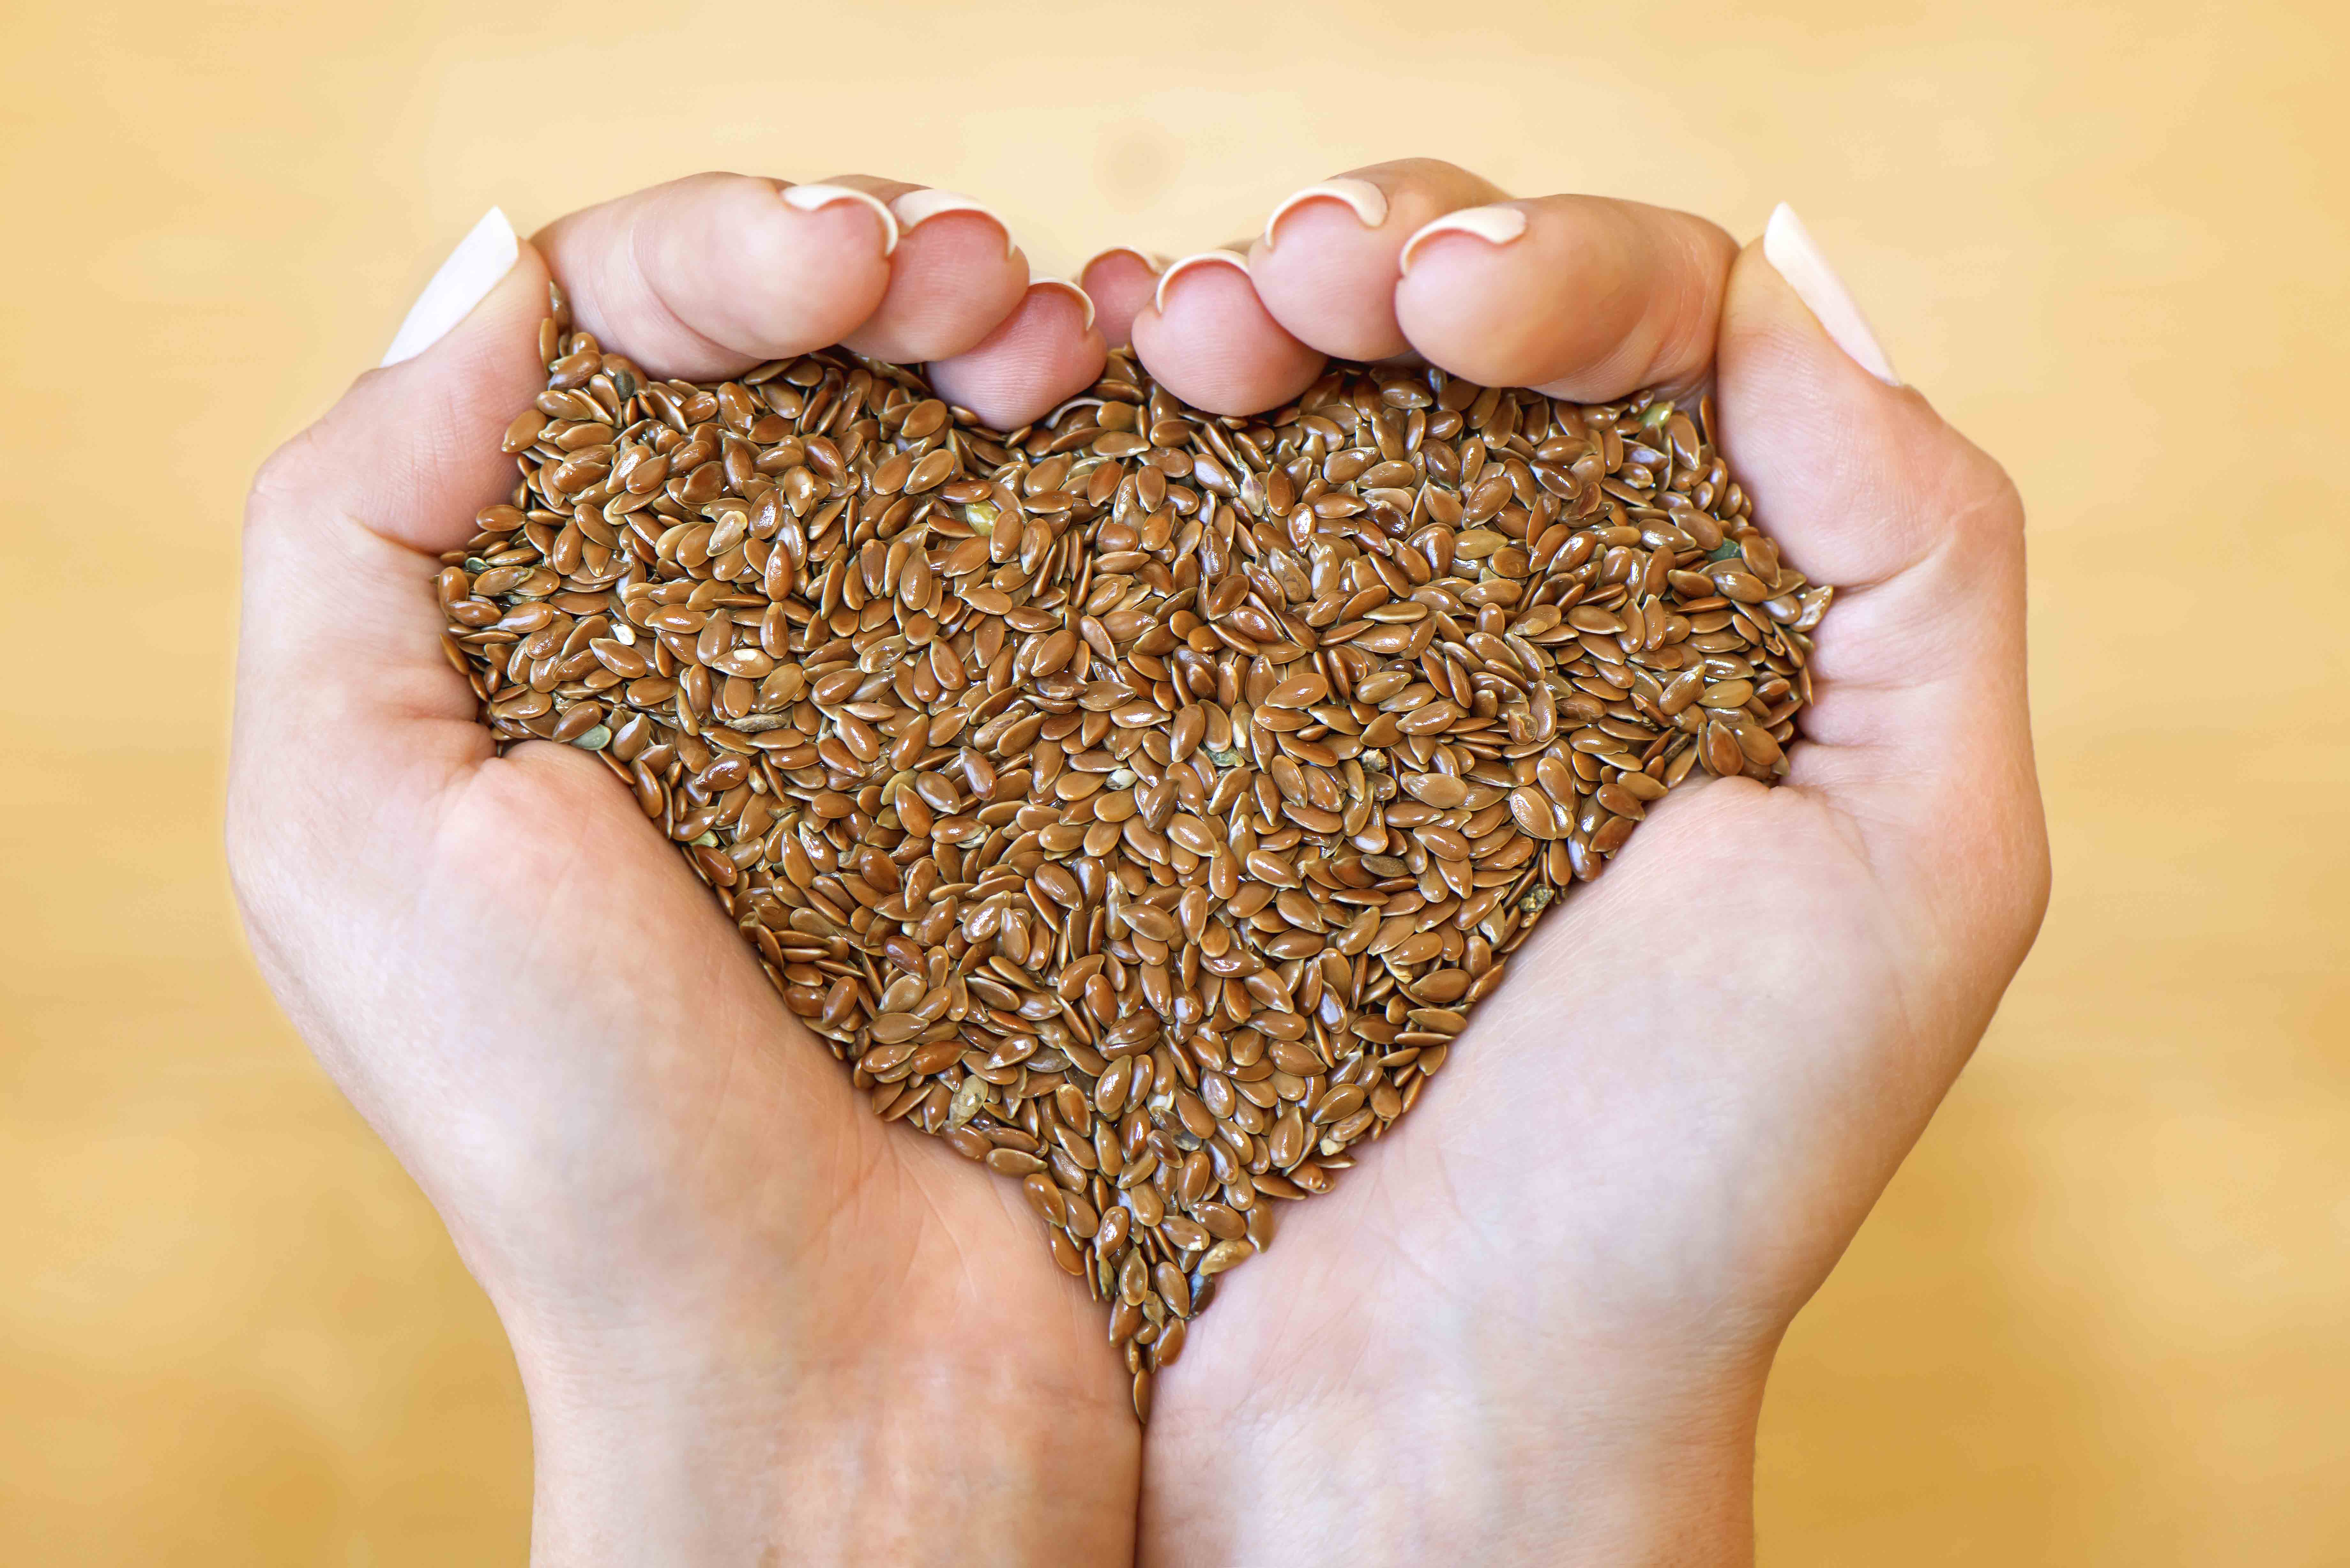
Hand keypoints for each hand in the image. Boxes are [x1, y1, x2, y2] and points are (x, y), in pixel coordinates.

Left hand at [229, 174, 1135, 1565]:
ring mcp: (895, 701)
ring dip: (999, 318)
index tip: (844, 271)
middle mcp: (707, 640)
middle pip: (782, 348)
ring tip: (1065, 332)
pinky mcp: (1042, 772)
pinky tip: (1137, 400)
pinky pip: (1070, 554)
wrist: (844, 1367)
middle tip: (979, 281)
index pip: (603, 336)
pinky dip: (1107, 444)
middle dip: (871, 253)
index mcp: (529, 633)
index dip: (718, 251)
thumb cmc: (581, 1137)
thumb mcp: (345, 833)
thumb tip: (496, 295)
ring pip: (933, 420)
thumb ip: (354, 538)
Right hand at [1112, 162, 2049, 1564]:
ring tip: (1191, 321)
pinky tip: (1098, 372)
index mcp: (1698, 619)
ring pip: (1301, 396)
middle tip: (1300, 279)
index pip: (1655, 343)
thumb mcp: (1916, 868)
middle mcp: (1515, 619)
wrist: (1427, 1396)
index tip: (1454, 313)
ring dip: (1245, 299)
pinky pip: (1150, 529)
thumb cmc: (1689, 1175)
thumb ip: (1916, 561)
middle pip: (1462, 330)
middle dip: (1388, 249)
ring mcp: (1327, 674)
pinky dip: (1121, 418)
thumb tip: (1788, 313)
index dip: (1560, 273)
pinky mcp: (1171, 749)